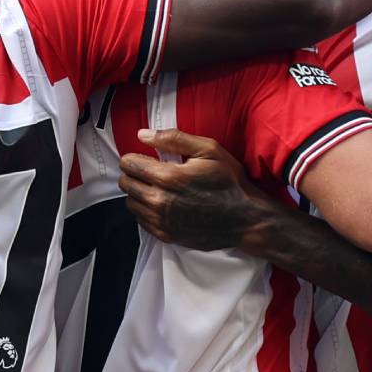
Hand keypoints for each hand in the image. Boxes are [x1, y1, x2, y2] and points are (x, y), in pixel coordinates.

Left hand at [118, 128, 271, 250]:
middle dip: (133, 174)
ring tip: (155, 188)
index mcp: (167, 177)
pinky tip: (161, 204)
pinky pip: (141, 221)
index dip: (134, 158)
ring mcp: (161, 221)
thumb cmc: (229, 181)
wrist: (245, 218)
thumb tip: (142, 135)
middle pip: (125, 184)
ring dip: (138, 193)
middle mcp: (159, 201)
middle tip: (149, 171)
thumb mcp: (208, 150)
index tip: (144, 158)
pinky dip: (145, 211)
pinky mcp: (166, 235)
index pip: (129, 164)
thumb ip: (173, 139)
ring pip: (130, 203)